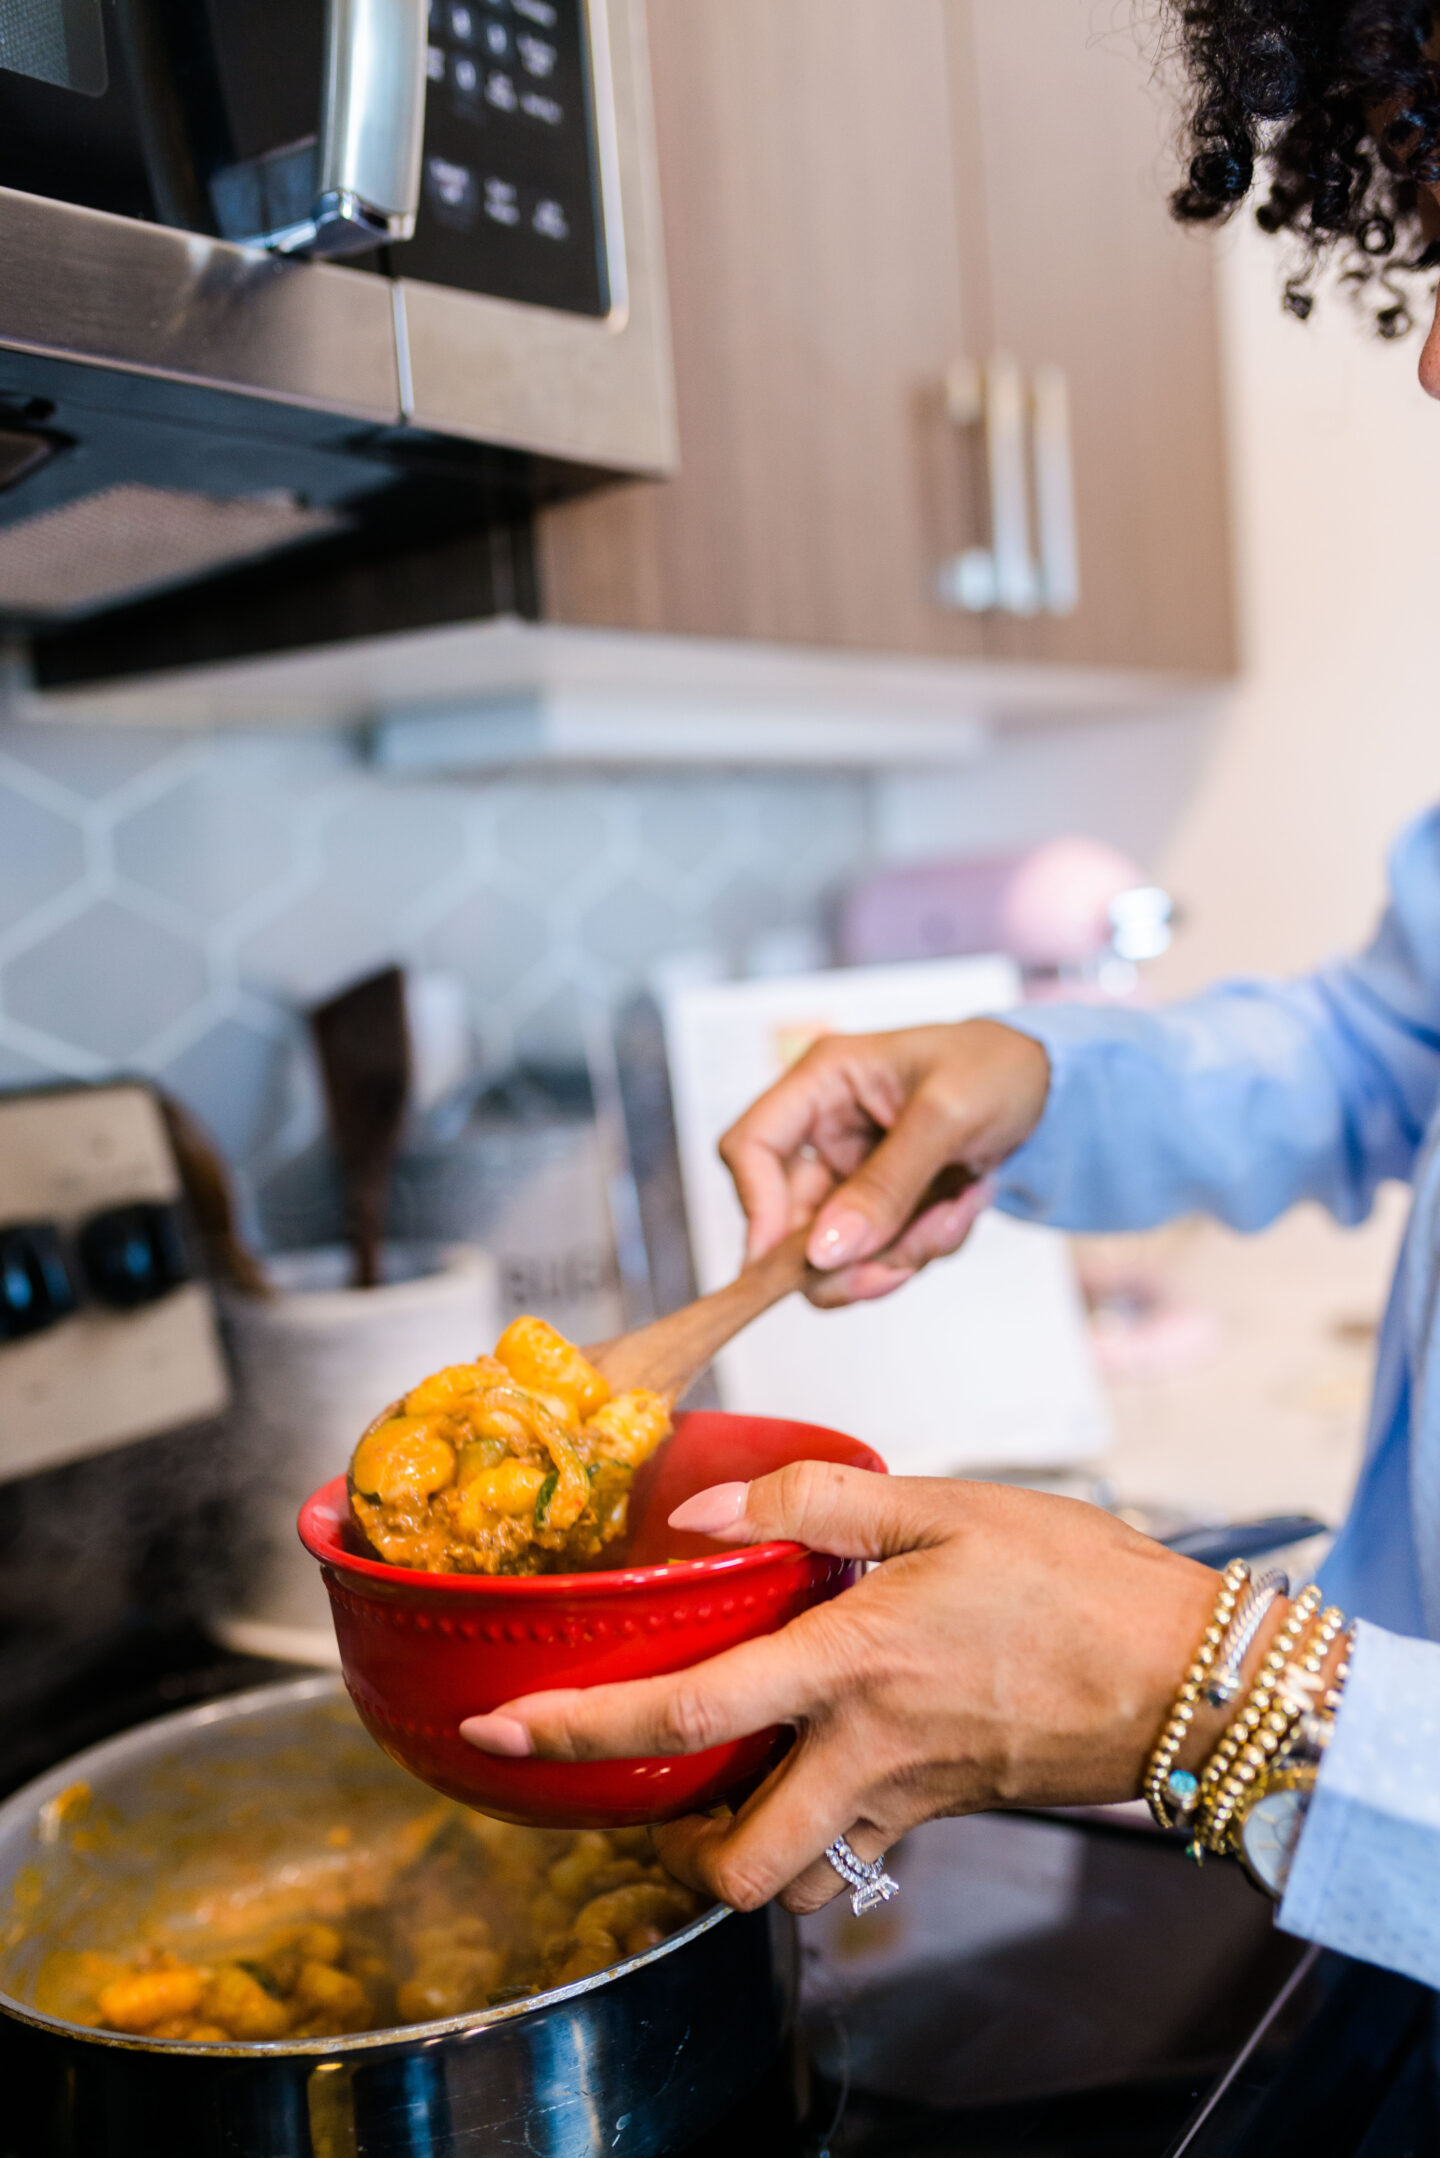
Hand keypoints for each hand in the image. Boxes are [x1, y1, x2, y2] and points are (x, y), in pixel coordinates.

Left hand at [459, 1461, 1216, 1915]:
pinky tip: (813, 1755)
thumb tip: (701, 1515)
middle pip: (732, 1862)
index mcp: (850, 1662)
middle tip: (630, 1785)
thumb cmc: (1075, 1579)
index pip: (687, 1714)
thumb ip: (816, 1504)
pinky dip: (813, 1827)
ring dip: (738, 1846)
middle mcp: (864, 1750)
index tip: (500, 1732)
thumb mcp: (945, 1505)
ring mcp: (905, 1798)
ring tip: (713, 1774)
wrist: (1189, 1674)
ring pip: (790, 1877)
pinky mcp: (941, 1812)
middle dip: (664, 1848)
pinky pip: (850, 1851)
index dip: (579, 1729)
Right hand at [718, 1020, 1050, 1304]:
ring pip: (840, 1250)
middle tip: (895, 1270)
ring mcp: (852, 1170)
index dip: (756, 1208)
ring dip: (900, 1250)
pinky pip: (883, 1252)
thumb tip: (824, 1251)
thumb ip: (886, 1184)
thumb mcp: (947, 1117)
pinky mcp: (883, 1202)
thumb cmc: (999, 1068)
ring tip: (959, 1208)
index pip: (749, 1147)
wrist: (1053, 1086)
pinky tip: (967, 1202)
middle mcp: (825, 1128)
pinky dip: (925, 1244)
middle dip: (850, 1253)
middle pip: (789, 1219)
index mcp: (822, 1082)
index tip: (792, 1262)